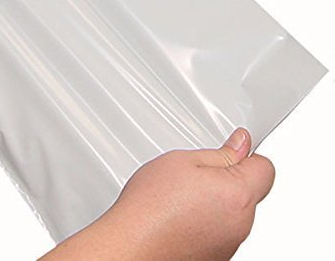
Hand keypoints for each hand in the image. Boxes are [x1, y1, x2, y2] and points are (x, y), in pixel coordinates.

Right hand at [42, 128, 273, 259]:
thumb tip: (241, 145)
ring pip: (232, 211)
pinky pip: (219, 230)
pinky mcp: (216, 256)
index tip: (232, 148)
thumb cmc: (151, 207)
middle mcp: (241, 224)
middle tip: (194, 172)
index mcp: (237, 195)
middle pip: (248, 191)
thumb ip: (219, 154)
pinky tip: (178, 215)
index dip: (246, 154)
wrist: (131, 246)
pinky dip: (205, 220)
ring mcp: (229, 244)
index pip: (264, 167)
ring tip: (180, 196)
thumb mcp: (182, 161)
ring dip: (215, 200)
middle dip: (227, 178)